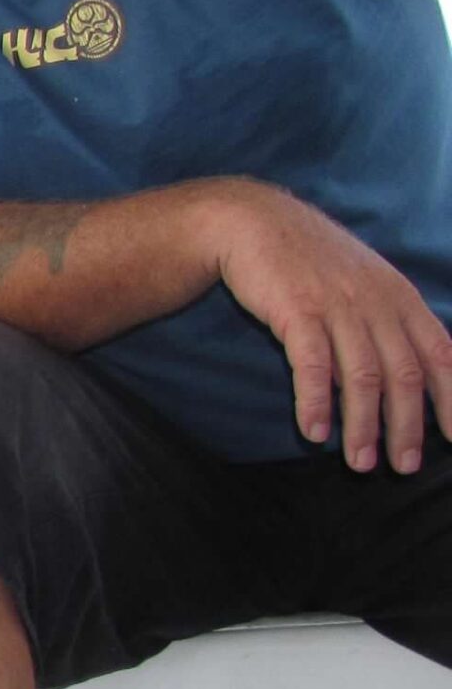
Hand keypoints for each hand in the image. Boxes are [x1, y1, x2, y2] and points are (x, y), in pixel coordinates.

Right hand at [213, 182, 451, 473]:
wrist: (255, 222)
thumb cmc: (309, 261)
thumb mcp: (363, 286)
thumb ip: (383, 328)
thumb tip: (393, 381)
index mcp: (401, 299)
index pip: (442, 355)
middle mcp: (377, 303)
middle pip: (405, 375)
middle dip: (407, 427)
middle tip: (403, 467)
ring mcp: (338, 306)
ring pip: (362, 376)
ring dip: (363, 425)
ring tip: (360, 463)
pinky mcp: (297, 311)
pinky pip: (313, 365)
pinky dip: (316, 401)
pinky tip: (313, 432)